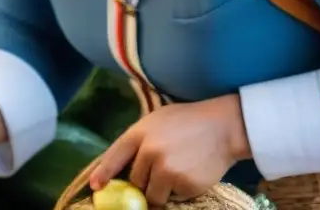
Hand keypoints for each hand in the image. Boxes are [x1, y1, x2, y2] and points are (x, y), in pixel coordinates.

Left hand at [89, 94, 250, 207]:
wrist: (223, 127)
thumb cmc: (188, 121)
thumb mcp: (157, 121)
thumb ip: (141, 140)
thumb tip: (126, 165)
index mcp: (140, 133)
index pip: (114, 156)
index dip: (103, 173)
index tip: (96, 187)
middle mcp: (149, 151)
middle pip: (134, 181)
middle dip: (143, 182)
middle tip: (160, 171)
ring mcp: (166, 169)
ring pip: (152, 195)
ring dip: (160, 191)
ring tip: (176, 172)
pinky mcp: (184, 185)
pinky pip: (174, 198)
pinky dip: (179, 193)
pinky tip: (189, 175)